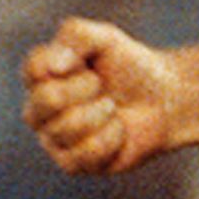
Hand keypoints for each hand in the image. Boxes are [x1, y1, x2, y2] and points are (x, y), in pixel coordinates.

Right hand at [21, 17, 177, 174]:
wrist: (164, 100)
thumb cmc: (130, 66)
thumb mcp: (106, 38)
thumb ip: (76, 36)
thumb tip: (55, 67)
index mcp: (40, 77)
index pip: (34, 68)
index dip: (67, 62)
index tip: (87, 62)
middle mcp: (38, 110)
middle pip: (46, 100)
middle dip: (86, 88)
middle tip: (102, 85)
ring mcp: (53, 138)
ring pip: (66, 129)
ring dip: (103, 112)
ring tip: (112, 107)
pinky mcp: (72, 163)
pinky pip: (85, 153)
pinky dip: (111, 137)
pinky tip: (118, 130)